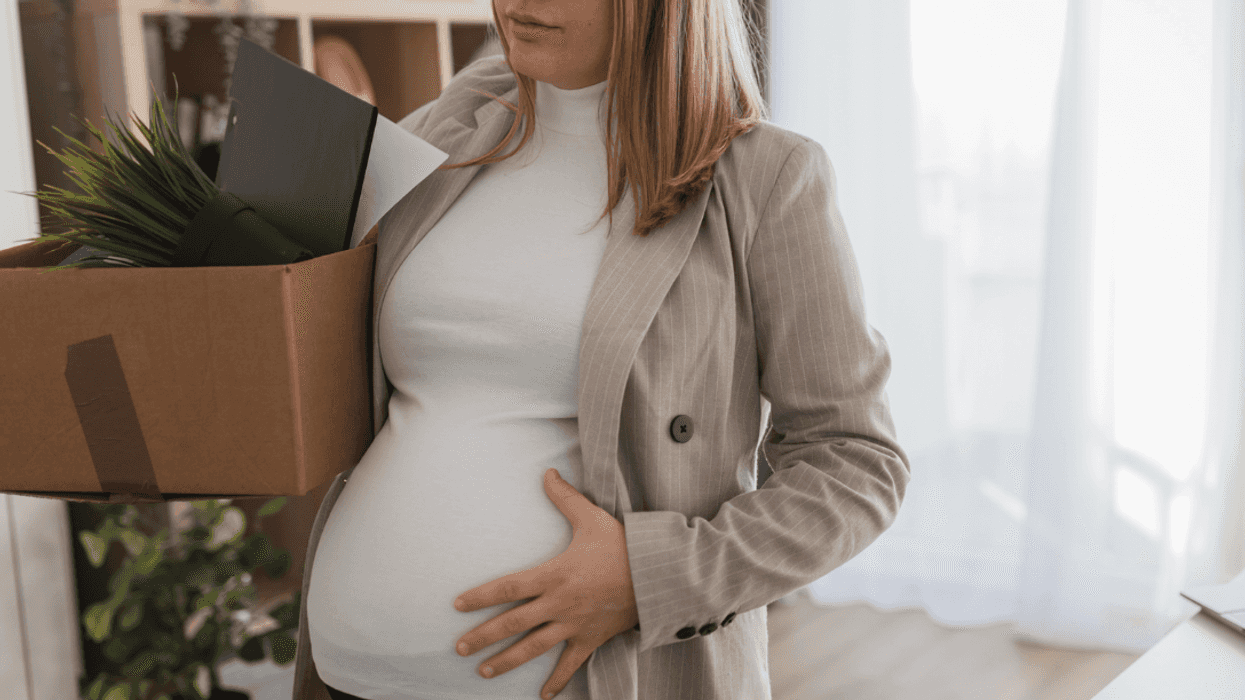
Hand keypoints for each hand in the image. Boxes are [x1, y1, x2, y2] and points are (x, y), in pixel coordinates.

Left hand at [453, 468, 638, 699]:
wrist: (657, 576)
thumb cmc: (624, 546)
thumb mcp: (592, 518)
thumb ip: (565, 498)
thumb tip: (547, 472)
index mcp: (554, 575)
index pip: (508, 588)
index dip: (481, 596)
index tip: (458, 605)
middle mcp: (559, 604)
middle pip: (512, 623)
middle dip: (483, 636)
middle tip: (459, 647)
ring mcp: (574, 624)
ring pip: (533, 647)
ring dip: (506, 661)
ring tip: (483, 671)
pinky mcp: (591, 638)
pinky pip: (571, 664)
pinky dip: (557, 681)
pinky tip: (543, 696)